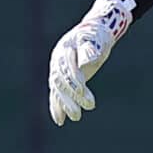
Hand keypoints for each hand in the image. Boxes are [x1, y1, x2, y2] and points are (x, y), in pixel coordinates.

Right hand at [47, 0, 134, 125]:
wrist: (94, 33)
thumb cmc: (97, 35)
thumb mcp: (95, 40)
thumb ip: (90, 50)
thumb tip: (86, 61)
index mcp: (64, 50)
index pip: (68, 69)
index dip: (75, 80)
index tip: (83, 91)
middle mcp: (57, 61)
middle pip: (62, 82)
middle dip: (72, 96)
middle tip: (86, 108)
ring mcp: (58, 70)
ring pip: (59, 90)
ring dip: (66, 104)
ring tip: (76, 117)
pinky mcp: (62, 79)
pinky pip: (56, 94)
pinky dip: (57, 107)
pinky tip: (60, 120)